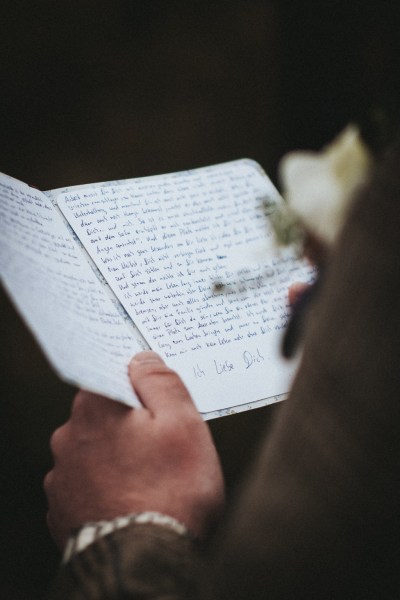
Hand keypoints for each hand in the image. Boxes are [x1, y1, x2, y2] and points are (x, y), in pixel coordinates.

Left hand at [44, 352, 224, 548]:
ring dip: (116, 456)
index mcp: (95, 408)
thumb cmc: (172, 490)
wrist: (145, 562)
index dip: (136, 383)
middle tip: (162, 444)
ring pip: (94, 450)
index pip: (109, 376)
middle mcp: (68, 437)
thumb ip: (161, 382)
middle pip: (103, 414)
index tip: (156, 396)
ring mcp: (62, 476)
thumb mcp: (183, 423)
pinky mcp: (62, 510)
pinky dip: (107, 486)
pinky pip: (88, 484)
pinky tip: (131, 499)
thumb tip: (142, 359)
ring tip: (150, 479)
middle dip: (130, 422)